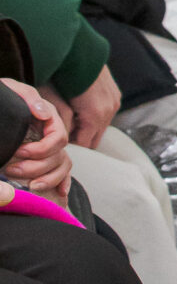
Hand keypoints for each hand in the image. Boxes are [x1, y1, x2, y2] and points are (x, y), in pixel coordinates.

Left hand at [0, 79, 73, 200]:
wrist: (0, 108)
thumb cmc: (3, 98)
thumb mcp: (12, 91)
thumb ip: (29, 97)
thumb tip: (43, 114)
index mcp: (48, 117)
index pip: (58, 137)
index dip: (41, 149)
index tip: (20, 152)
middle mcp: (52, 133)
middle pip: (58, 156)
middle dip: (36, 167)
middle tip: (11, 169)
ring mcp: (51, 147)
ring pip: (62, 167)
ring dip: (47, 179)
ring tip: (28, 185)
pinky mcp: (46, 160)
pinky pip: (63, 173)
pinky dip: (63, 183)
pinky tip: (60, 192)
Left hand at [53, 67, 120, 149]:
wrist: (78, 52)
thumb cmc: (64, 77)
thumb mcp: (58, 104)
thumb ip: (64, 124)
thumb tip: (64, 136)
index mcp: (94, 117)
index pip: (84, 145)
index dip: (72, 146)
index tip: (61, 143)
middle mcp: (108, 112)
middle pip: (95, 139)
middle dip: (81, 139)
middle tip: (65, 135)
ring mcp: (114, 103)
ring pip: (101, 127)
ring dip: (89, 127)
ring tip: (73, 120)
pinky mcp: (116, 96)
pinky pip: (107, 114)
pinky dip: (96, 116)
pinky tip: (83, 108)